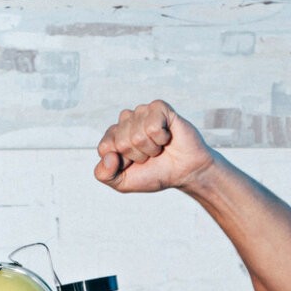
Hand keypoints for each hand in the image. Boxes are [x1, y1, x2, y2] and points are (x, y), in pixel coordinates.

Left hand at [93, 100, 216, 194]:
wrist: (185, 172)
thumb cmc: (155, 173)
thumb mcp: (122, 183)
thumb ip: (104, 174)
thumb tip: (109, 155)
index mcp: (113, 135)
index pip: (105, 147)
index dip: (122, 162)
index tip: (134, 163)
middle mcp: (125, 120)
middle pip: (121, 142)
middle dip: (138, 156)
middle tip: (150, 156)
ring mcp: (142, 111)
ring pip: (137, 135)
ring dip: (151, 148)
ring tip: (159, 147)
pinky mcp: (159, 107)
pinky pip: (152, 126)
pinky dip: (161, 139)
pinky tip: (167, 137)